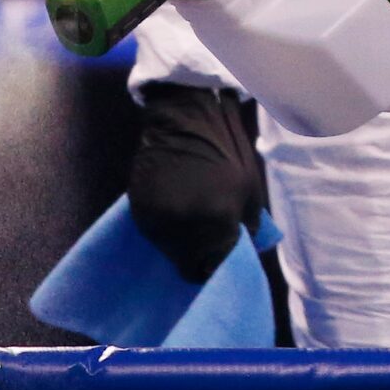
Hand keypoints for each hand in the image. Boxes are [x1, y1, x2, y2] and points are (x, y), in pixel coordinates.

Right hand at [126, 82, 266, 282]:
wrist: (183, 120)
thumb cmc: (224, 150)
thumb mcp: (250, 186)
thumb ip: (248, 225)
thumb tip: (241, 250)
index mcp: (218, 222)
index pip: (214, 268)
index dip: (217, 267)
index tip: (217, 259)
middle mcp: (185, 229)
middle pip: (189, 263)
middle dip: (198, 254)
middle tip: (202, 238)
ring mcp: (158, 221)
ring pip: (168, 251)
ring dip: (179, 242)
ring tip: (188, 217)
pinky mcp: (139, 212)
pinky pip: (153, 235)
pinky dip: (163, 227)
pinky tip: (172, 206)